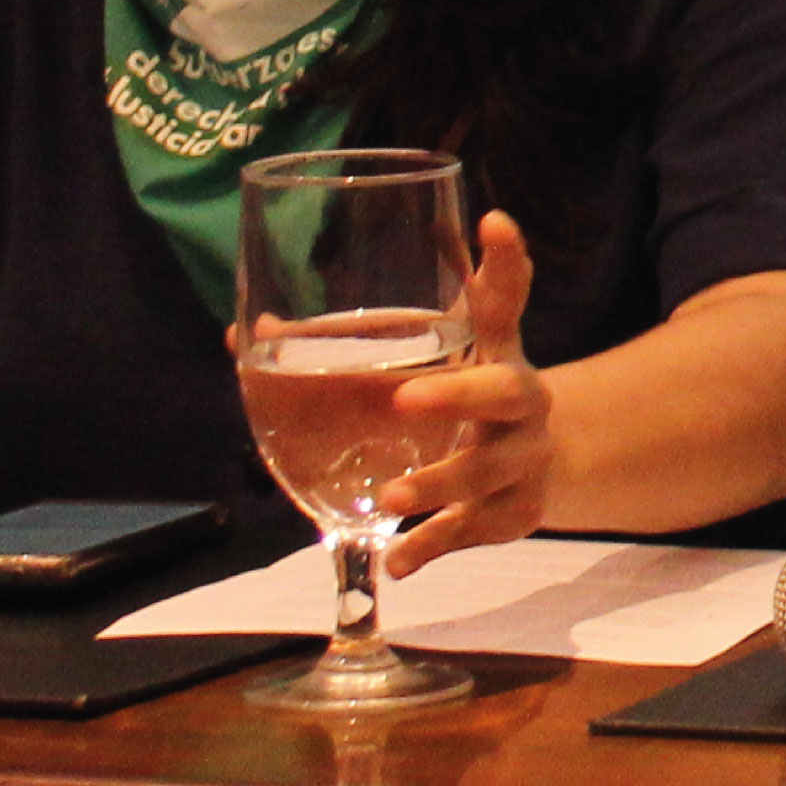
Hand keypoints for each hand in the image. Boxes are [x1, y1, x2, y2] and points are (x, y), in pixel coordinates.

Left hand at [374, 211, 557, 570]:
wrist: (536, 464)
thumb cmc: (464, 399)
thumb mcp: (431, 360)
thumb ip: (348, 344)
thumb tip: (249, 326)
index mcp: (494, 349)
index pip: (504, 299)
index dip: (504, 262)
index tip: (492, 223)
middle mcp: (519, 398)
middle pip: (503, 389)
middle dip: (457, 396)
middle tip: (403, 400)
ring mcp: (524, 457)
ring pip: (488, 471)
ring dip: (439, 484)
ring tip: (391, 499)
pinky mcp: (517, 511)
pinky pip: (476, 530)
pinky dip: (435, 546)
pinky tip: (397, 563)